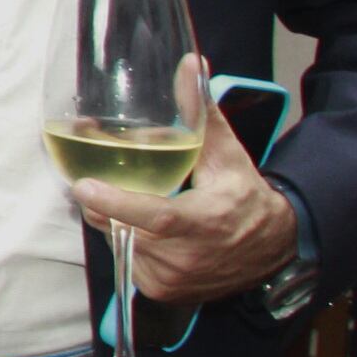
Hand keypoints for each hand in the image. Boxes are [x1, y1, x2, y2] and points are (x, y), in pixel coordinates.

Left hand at [69, 60, 295, 306]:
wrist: (273, 249)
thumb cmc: (243, 195)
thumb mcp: (226, 154)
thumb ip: (201, 112)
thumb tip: (190, 64)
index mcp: (205, 221)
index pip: (155, 217)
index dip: (117, 203)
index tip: (84, 185)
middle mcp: (186, 257)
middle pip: (121, 226)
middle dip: (103, 200)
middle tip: (99, 179)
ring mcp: (172, 279)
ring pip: (118, 242)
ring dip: (115, 220)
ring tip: (138, 203)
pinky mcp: (163, 292)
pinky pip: (127, 260)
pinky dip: (127, 240)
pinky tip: (144, 228)